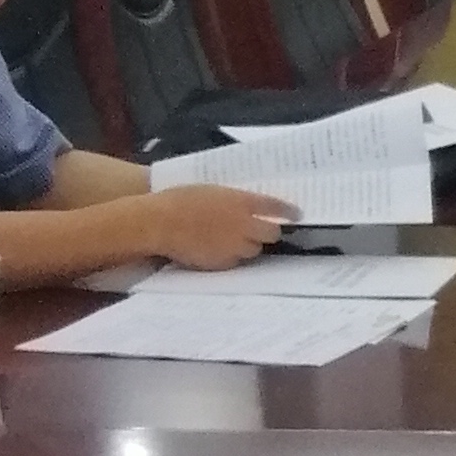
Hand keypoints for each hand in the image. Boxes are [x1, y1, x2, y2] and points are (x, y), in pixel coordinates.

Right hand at [151, 183, 291, 268]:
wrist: (159, 223)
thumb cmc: (180, 200)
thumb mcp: (212, 191)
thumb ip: (234, 200)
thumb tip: (248, 206)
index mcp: (242, 202)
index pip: (276, 208)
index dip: (289, 212)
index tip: (296, 215)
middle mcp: (245, 225)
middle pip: (272, 234)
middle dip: (268, 232)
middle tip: (261, 230)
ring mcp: (235, 246)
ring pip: (255, 250)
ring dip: (249, 245)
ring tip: (231, 240)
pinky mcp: (224, 263)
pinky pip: (236, 261)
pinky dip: (231, 256)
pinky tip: (216, 249)